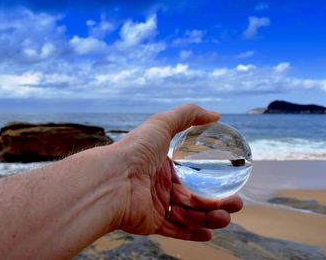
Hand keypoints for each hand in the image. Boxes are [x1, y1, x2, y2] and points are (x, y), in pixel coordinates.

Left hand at [114, 103, 242, 240]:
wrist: (112, 179)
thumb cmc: (136, 150)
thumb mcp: (162, 123)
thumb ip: (188, 115)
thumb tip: (215, 115)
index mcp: (162, 167)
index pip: (191, 177)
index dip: (211, 182)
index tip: (231, 185)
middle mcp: (159, 186)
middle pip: (194, 198)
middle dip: (217, 203)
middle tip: (236, 205)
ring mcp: (155, 205)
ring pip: (188, 215)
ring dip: (209, 218)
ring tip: (225, 218)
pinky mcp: (150, 223)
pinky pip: (174, 231)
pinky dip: (192, 233)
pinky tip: (208, 233)